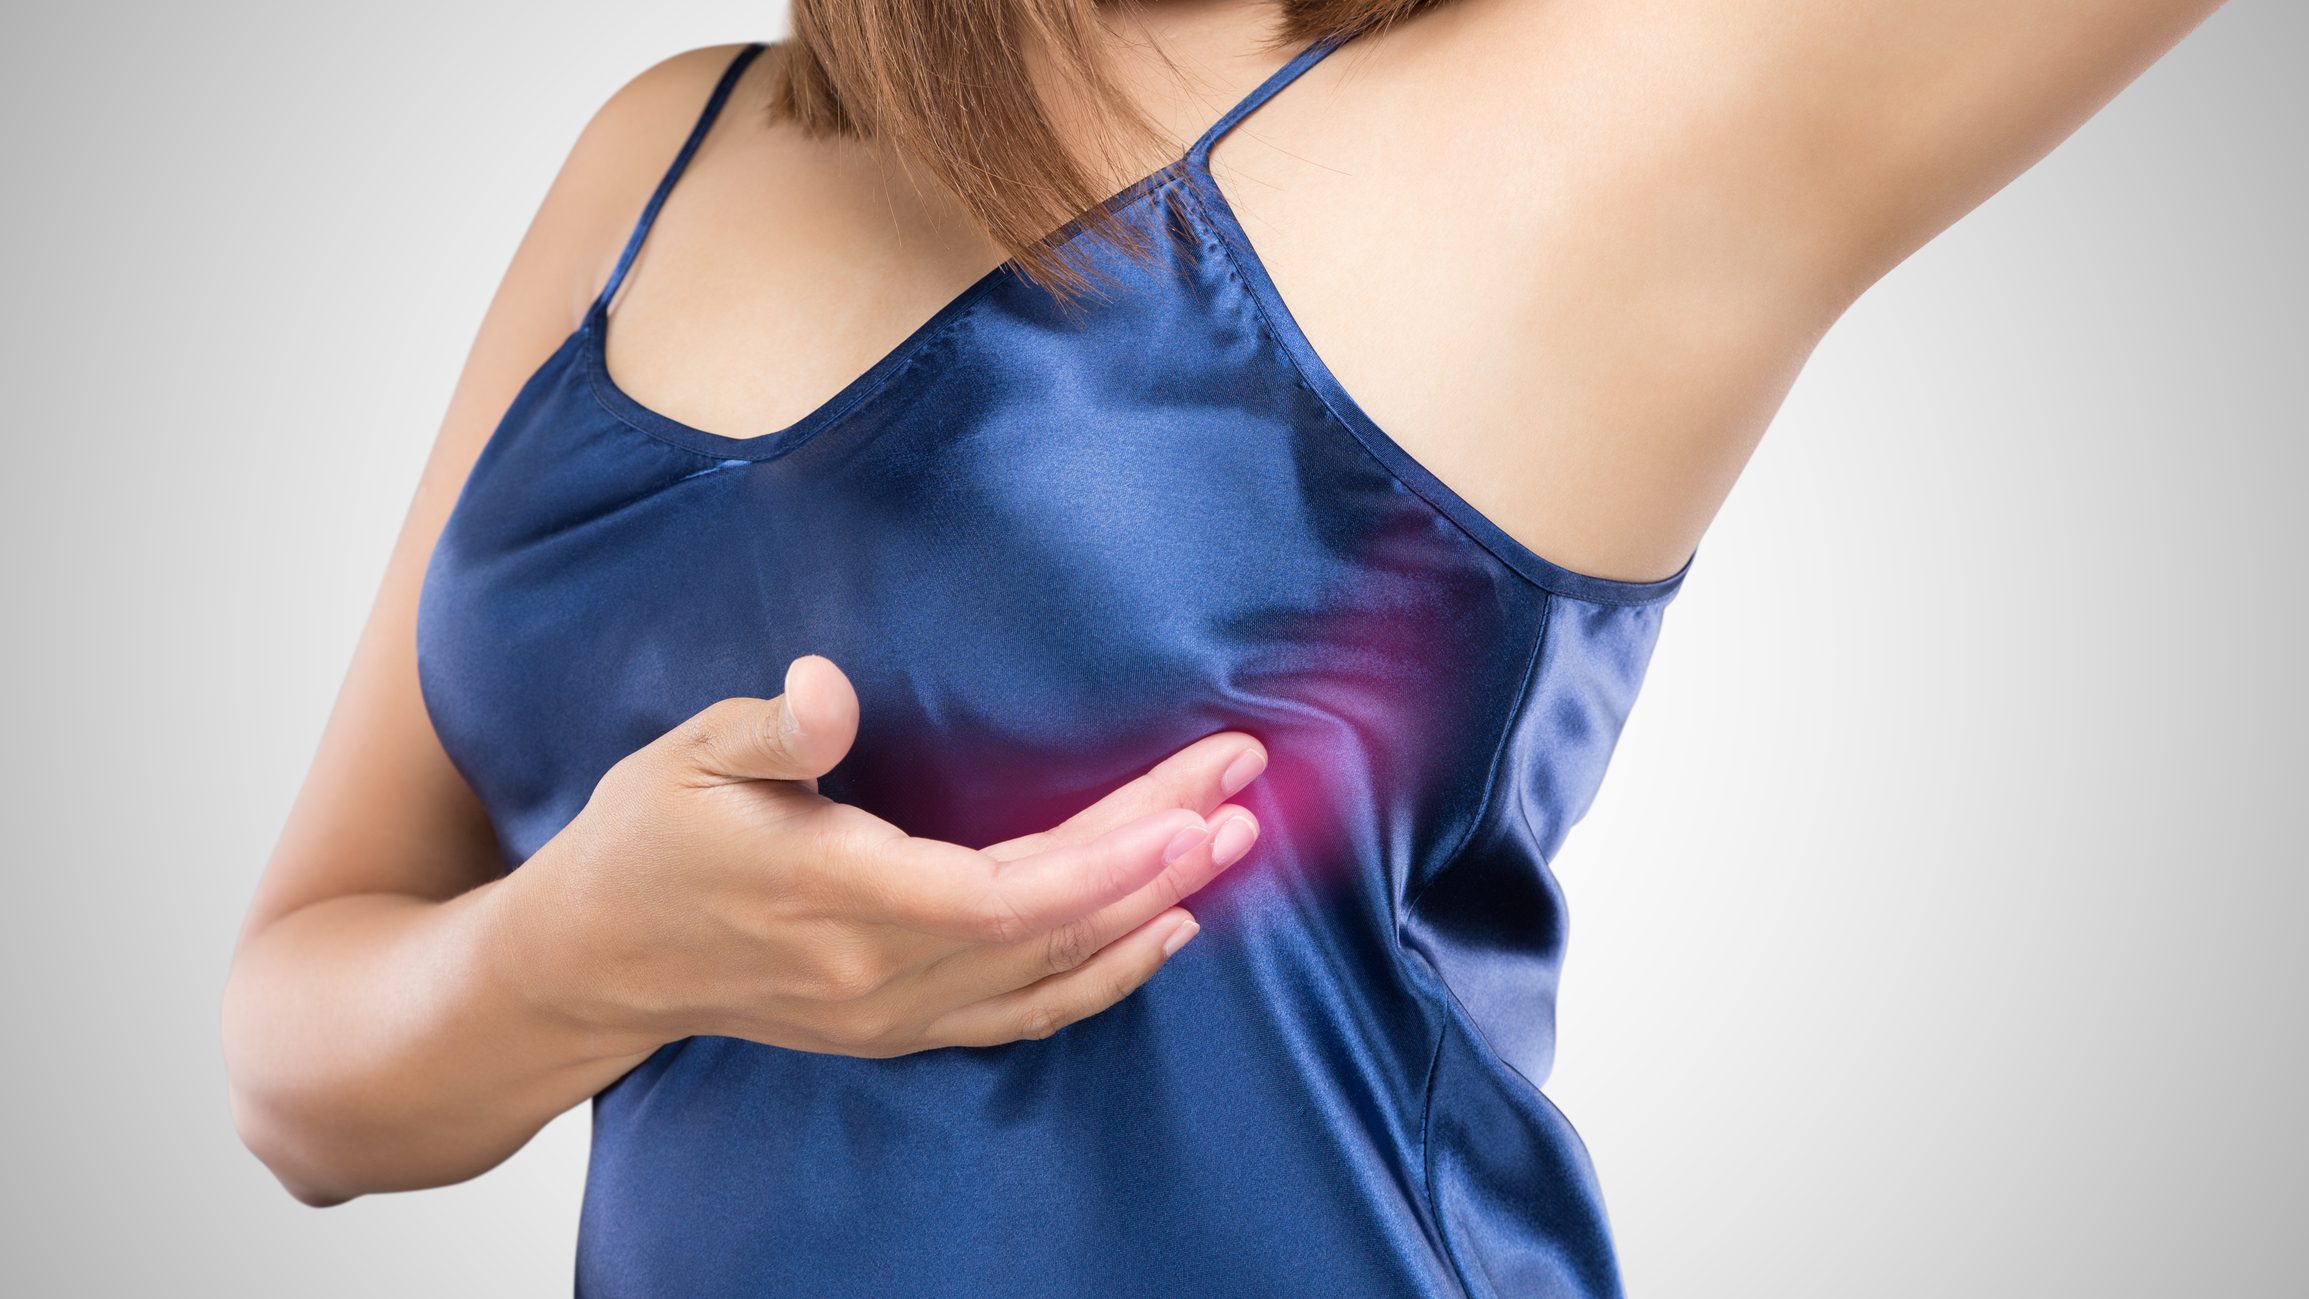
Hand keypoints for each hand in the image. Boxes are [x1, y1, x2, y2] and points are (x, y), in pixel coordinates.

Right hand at [504, 654, 1265, 1057]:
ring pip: (1049, 973)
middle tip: (1240, 786)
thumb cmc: (644, 841)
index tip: (1190, 805)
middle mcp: (876, 973)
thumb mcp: (687, 758)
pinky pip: (1021, 1014)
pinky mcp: (896, 1028)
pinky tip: (1163, 934)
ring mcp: (891, 1013)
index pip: (1004, 891)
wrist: (594, 963)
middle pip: (1051, 921)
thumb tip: (828, 690)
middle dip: (1157, 852)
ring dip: (1150, 912)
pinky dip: (1101, 978)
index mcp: (835, 896)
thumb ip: (771, 730)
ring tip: (1231, 845)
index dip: (1108, 857)